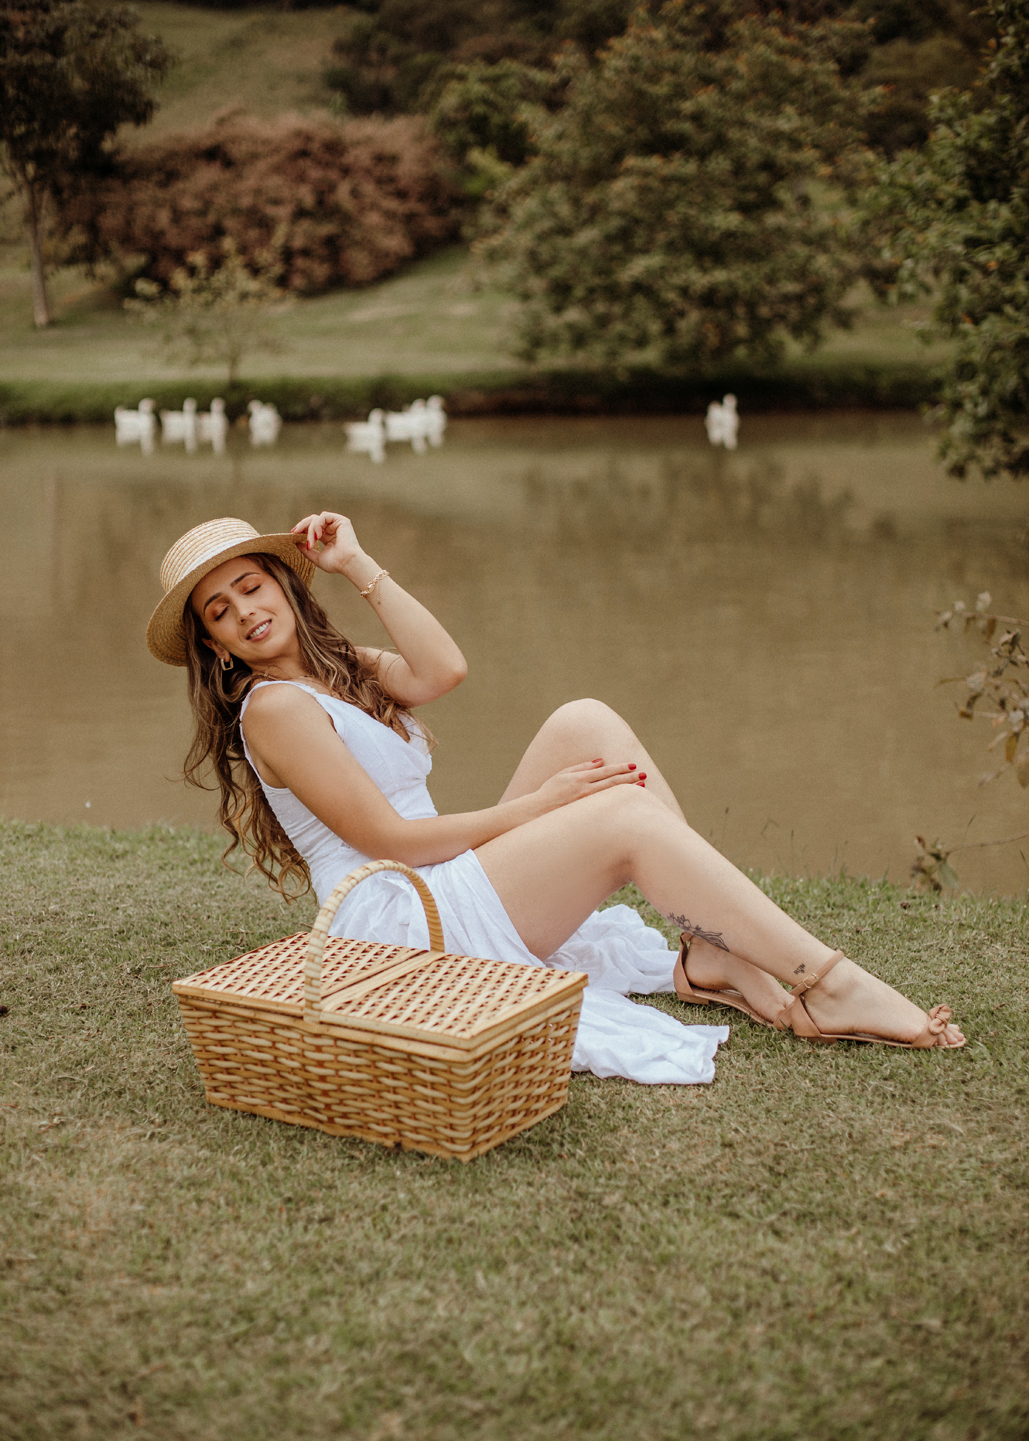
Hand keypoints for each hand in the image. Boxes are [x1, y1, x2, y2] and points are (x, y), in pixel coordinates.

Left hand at [290, 512, 365, 577]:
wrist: (349, 564)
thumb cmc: (336, 564)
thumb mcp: (317, 558)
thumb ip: (307, 551)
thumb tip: (296, 543)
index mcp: (327, 537)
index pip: (312, 528)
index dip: (302, 529)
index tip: (292, 534)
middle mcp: (332, 529)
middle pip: (312, 520)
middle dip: (302, 525)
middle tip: (294, 532)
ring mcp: (337, 524)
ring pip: (316, 519)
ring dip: (310, 529)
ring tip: (311, 542)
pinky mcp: (341, 521)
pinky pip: (324, 516)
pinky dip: (317, 525)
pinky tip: (318, 536)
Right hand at [530, 759, 645, 815]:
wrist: (536, 811)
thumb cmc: (549, 791)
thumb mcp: (563, 774)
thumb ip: (582, 767)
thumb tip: (600, 761)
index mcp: (580, 778)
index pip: (605, 771)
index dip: (621, 768)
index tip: (633, 765)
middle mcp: (585, 790)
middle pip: (612, 782)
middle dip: (630, 777)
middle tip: (644, 774)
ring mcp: (586, 804)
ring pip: (612, 795)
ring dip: (628, 789)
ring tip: (642, 786)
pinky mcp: (586, 814)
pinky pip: (606, 807)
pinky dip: (618, 803)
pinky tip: (627, 801)